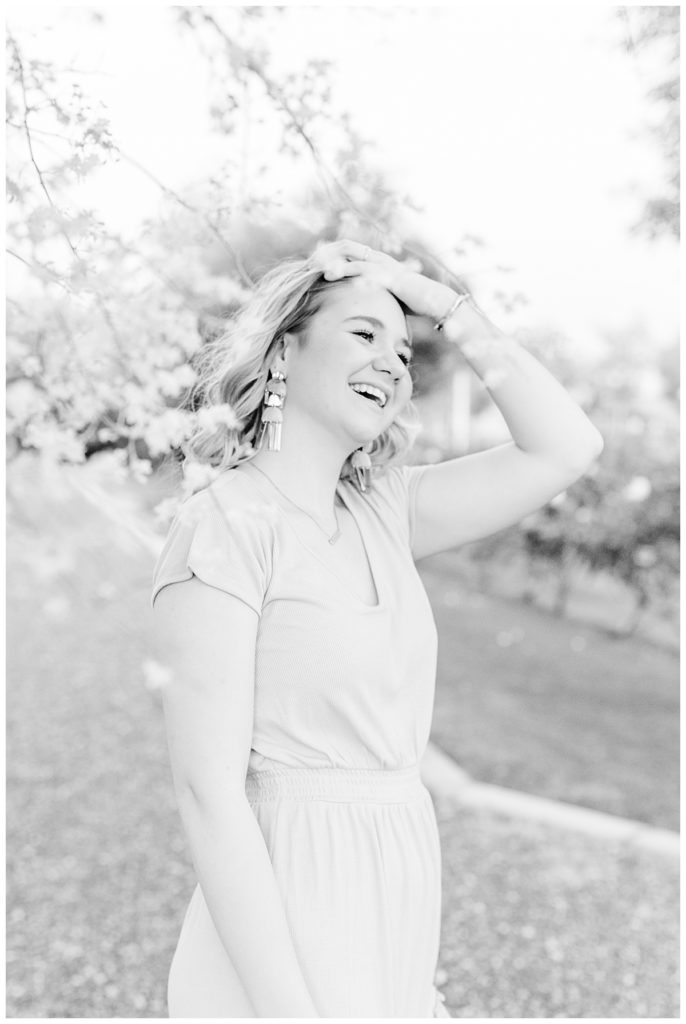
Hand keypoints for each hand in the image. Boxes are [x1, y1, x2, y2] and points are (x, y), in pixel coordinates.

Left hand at [309, 239, 456, 321]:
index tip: (313, 264)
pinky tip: (338, 279)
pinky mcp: (392, 277)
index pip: (348, 250)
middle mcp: (379, 259)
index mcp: (376, 261)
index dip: (330, 254)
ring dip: (336, 263)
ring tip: (320, 270)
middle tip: (310, 263)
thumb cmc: (413, 301)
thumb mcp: (386, 296)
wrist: (435, 301)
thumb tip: (358, 303)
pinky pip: (368, 272)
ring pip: (355, 258)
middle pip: (347, 247)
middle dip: (328, 253)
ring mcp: (385, 266)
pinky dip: (352, 274)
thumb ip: (372, 294)